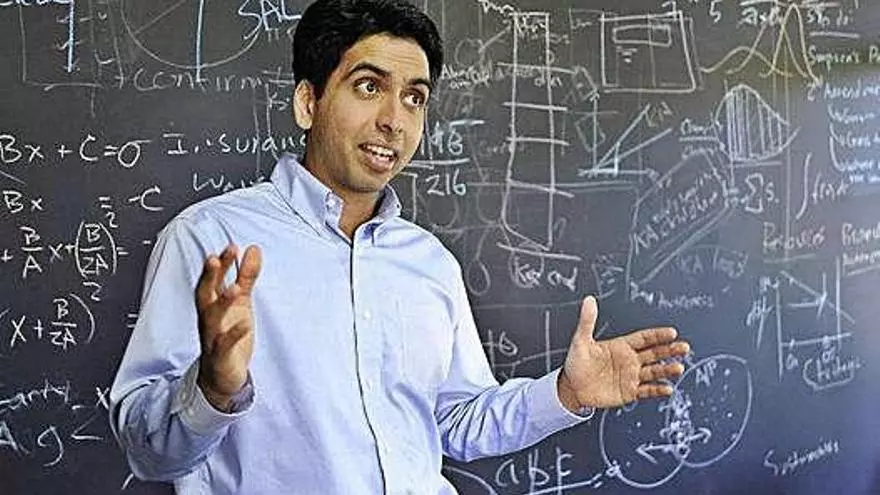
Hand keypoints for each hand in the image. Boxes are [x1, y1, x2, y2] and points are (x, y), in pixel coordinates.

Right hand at [195, 244, 261, 410]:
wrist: (222, 375)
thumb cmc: (229, 334)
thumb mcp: (241, 302)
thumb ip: (246, 276)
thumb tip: (253, 249)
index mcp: (213, 304)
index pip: (213, 280)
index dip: (221, 264)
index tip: (232, 246)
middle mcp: (209, 318)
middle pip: (205, 293)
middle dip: (212, 276)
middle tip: (218, 257)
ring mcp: (213, 336)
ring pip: (212, 318)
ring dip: (222, 302)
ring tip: (236, 288)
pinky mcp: (220, 356)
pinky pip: (224, 344)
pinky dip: (234, 334)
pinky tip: (245, 324)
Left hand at [557, 296, 689, 411]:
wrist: (572, 389)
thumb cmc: (576, 363)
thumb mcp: (580, 341)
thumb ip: (587, 321)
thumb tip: (589, 300)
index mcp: (621, 346)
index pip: (644, 338)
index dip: (658, 335)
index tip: (672, 333)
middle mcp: (629, 360)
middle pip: (654, 353)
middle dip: (670, 350)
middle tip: (683, 347)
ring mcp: (631, 376)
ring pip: (654, 371)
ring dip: (667, 370)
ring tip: (678, 367)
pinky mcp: (629, 391)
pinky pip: (647, 390)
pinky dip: (657, 389)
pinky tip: (667, 388)